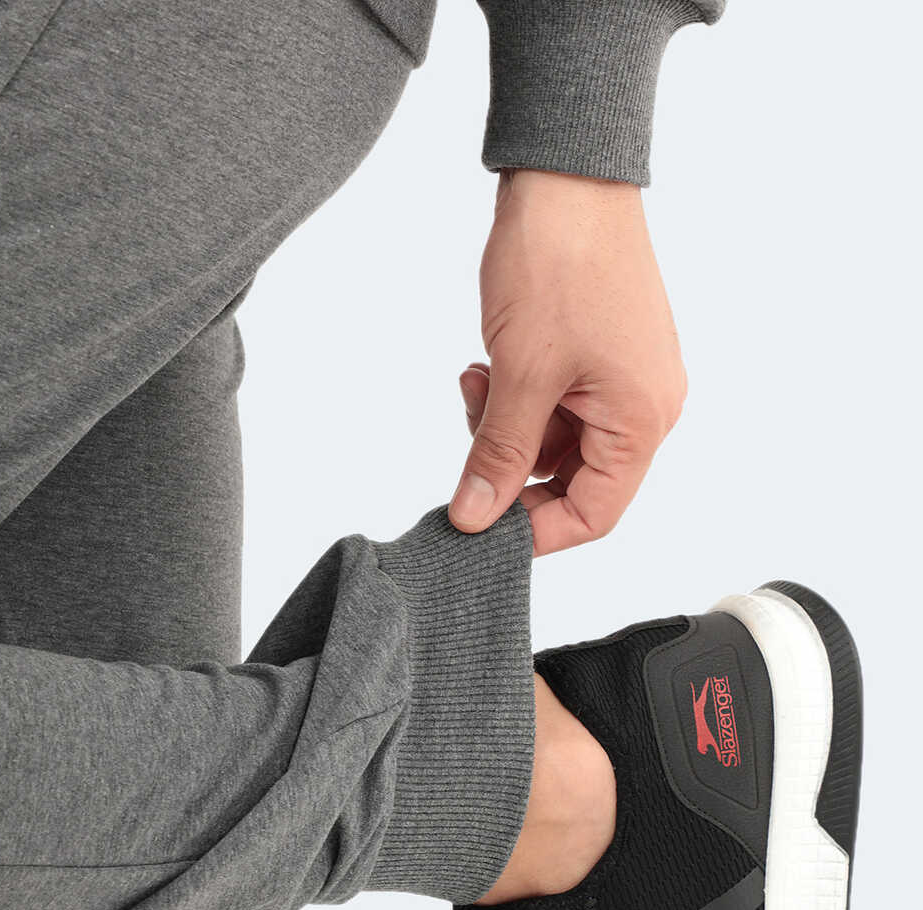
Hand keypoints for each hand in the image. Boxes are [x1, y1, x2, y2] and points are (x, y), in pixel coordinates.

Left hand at [449, 170, 686, 556]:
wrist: (567, 172)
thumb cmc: (560, 261)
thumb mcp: (521, 373)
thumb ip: (498, 455)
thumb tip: (475, 519)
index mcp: (643, 420)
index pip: (595, 513)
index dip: (536, 530)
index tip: (481, 527)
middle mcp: (646, 406)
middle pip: (574, 480)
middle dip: (513, 468)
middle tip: (471, 440)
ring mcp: (625, 378)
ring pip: (557, 442)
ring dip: (507, 428)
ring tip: (477, 380)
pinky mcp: (602, 354)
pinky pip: (557, 404)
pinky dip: (517, 398)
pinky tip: (487, 364)